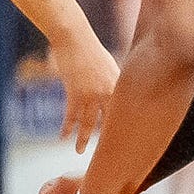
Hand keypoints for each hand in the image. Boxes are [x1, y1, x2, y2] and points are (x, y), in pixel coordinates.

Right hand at [50, 35, 117, 153]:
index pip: (128, 112)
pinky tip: (62, 137)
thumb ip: (115, 82)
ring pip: (89, 123)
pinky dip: (67, 127)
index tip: (130, 145)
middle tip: (109, 156)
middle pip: (111, 122)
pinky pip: (71, 115)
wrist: (74, 36)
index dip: (128, 130)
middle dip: (110, 141)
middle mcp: (109, 91)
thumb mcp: (110, 65)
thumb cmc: (91, 48)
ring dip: (83, 139)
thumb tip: (118, 94)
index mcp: (120, 84)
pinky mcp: (75, 92)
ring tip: (79, 151)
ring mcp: (92, 93)